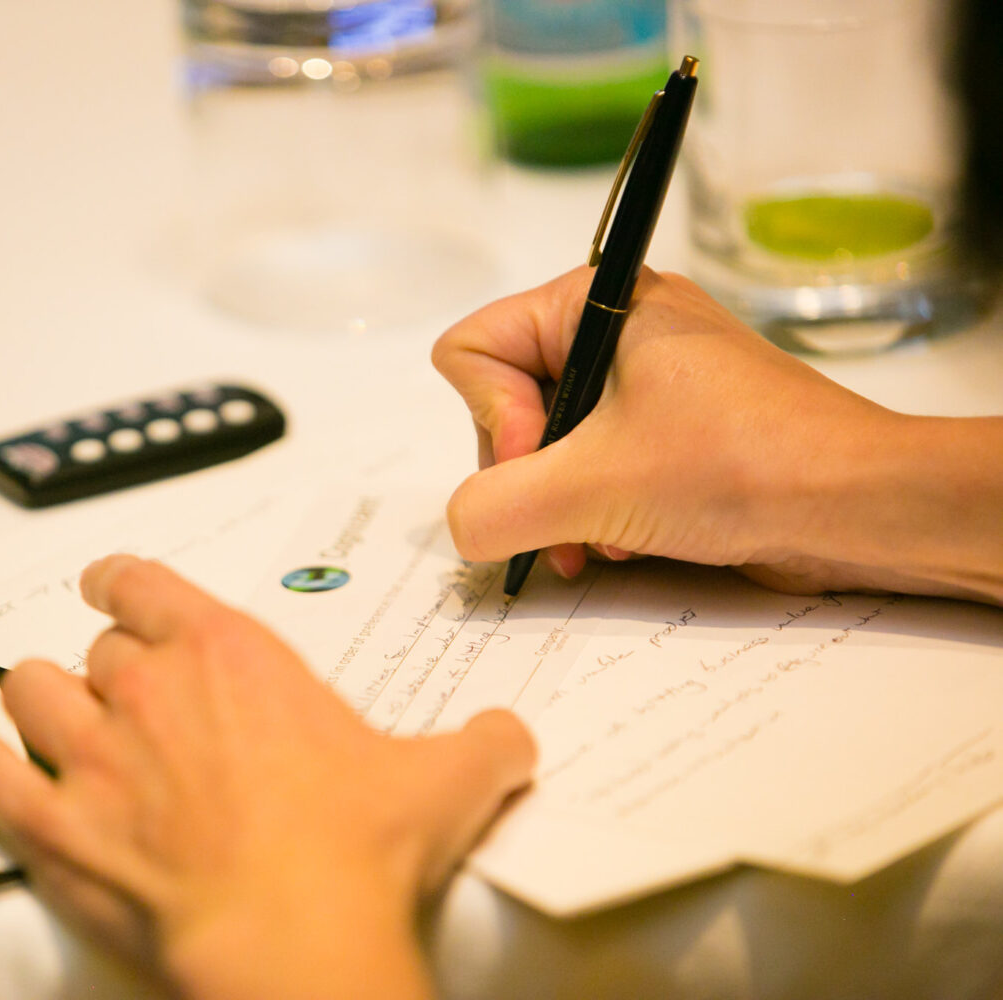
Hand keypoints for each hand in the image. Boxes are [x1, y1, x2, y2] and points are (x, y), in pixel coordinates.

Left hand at [0, 555, 535, 999]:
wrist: (296, 940)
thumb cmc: (356, 855)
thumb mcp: (450, 780)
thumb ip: (484, 742)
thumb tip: (512, 735)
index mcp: (234, 656)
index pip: (148, 584)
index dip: (124, 582)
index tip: (116, 588)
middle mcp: (152, 689)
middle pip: (95, 648)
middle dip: (106, 668)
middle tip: (123, 694)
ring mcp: (95, 755)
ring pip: (34, 689)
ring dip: (37, 695)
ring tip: (46, 706)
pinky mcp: (54, 825)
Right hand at [432, 266, 1002, 603]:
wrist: (859, 506)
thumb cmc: (741, 463)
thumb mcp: (593, 484)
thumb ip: (495, 506)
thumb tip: (462, 527)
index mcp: (595, 303)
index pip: (473, 350)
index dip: (492, 418)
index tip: (546, 460)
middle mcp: (613, 334)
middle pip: (504, 406)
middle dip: (530, 477)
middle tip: (570, 517)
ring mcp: (641, 385)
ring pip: (544, 448)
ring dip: (563, 507)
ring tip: (606, 539)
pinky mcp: (663, 434)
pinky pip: (588, 471)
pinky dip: (596, 514)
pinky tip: (632, 540)